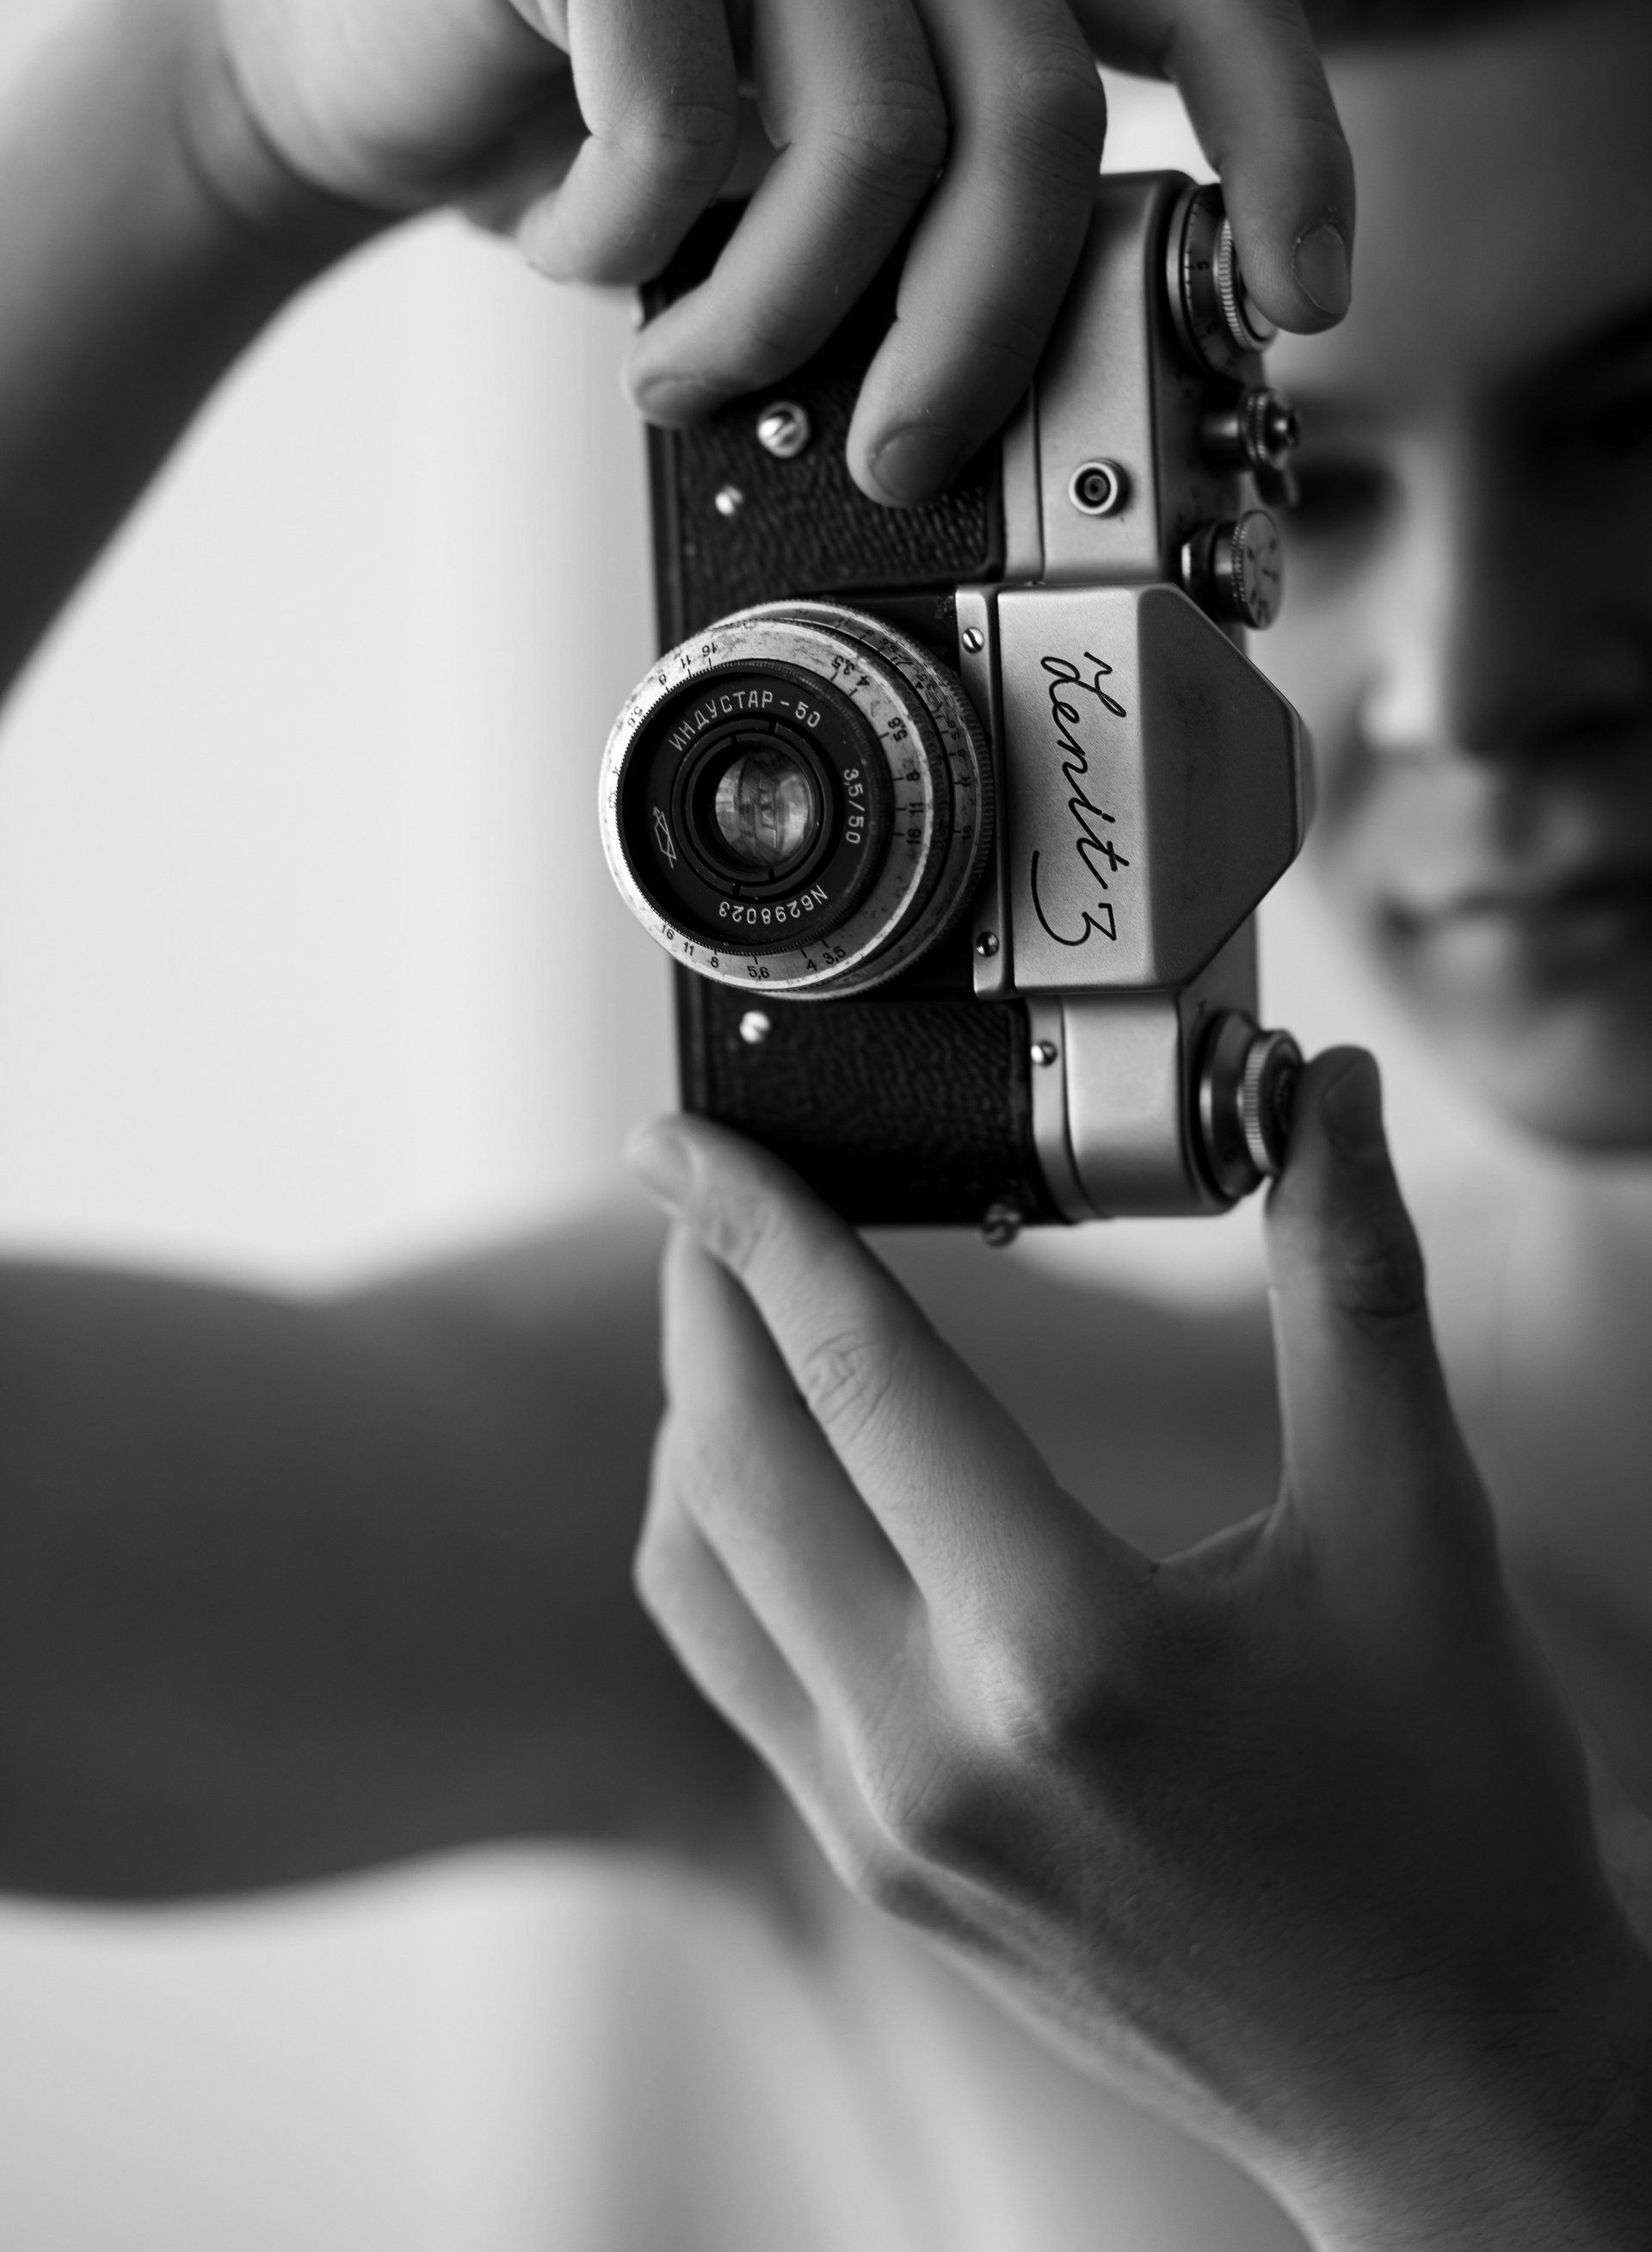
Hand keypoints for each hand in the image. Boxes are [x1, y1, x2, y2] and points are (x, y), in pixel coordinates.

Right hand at [186, 0, 1351, 503]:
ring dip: (769, 321)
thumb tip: (1031, 411)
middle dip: (975, 340)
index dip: (1287, 152)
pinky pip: (683, 135)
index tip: (1297, 304)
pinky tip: (576, 243)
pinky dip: (624, 249)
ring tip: (685, 369)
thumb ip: (926, 240)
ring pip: (867, 145)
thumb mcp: (799, 196)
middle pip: (1038, 122)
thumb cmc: (597, 133)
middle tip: (899, 459)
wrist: (358, 50)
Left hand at [626, 1054, 1651, 2247]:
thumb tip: (1322, 1091)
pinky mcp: (876, 1874)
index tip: (684, 1131)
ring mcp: (885, 1829)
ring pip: (699, 1575)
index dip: (759, 1222)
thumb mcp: (1415, 1533)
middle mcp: (934, 1749)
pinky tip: (795, 1478)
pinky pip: (737, 1670)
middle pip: (735, 1464)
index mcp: (1065, 1652)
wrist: (1443, 2093)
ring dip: (699, 1422)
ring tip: (745, 1315)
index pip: (855, 1374)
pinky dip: (729, 1542)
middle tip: (714, 1190)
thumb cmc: (1451, 1817)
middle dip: (702, 1299)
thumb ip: (1353, 1292)